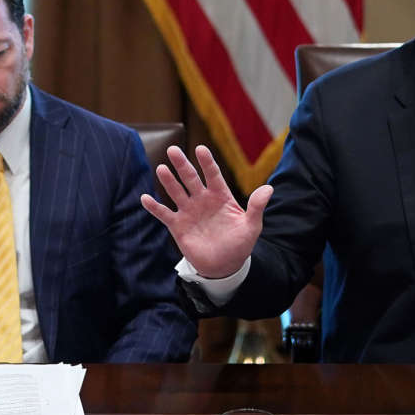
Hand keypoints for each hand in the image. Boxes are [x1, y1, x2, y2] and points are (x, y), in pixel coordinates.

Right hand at [140, 145, 271, 277]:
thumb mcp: (252, 226)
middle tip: (172, 150)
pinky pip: (164, 214)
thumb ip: (257, 207)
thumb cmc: (240, 244)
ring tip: (161, 168)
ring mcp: (189, 211)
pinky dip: (154, 207)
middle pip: (190, 178)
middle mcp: (202, 200)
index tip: (200, 149)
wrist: (224, 265)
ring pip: (176, 192)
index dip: (206, 163)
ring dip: (168, 181)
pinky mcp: (178, 226)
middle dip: (182, 165)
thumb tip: (269, 189)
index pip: (212, 175)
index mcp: (220, 196)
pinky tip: (145, 198)